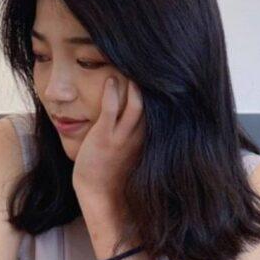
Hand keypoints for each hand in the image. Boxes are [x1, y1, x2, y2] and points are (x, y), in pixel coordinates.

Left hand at [72, 76, 145, 215]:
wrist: (99, 194)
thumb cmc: (113, 171)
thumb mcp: (133, 151)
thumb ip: (139, 133)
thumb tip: (141, 115)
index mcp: (147, 138)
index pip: (157, 111)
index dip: (159, 93)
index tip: (157, 76)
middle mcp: (139, 135)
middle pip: (150, 104)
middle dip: (150, 85)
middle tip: (144, 65)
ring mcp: (122, 136)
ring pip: (135, 104)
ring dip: (132, 85)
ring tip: (128, 67)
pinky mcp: (105, 135)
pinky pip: (111, 109)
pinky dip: (111, 92)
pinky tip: (110, 80)